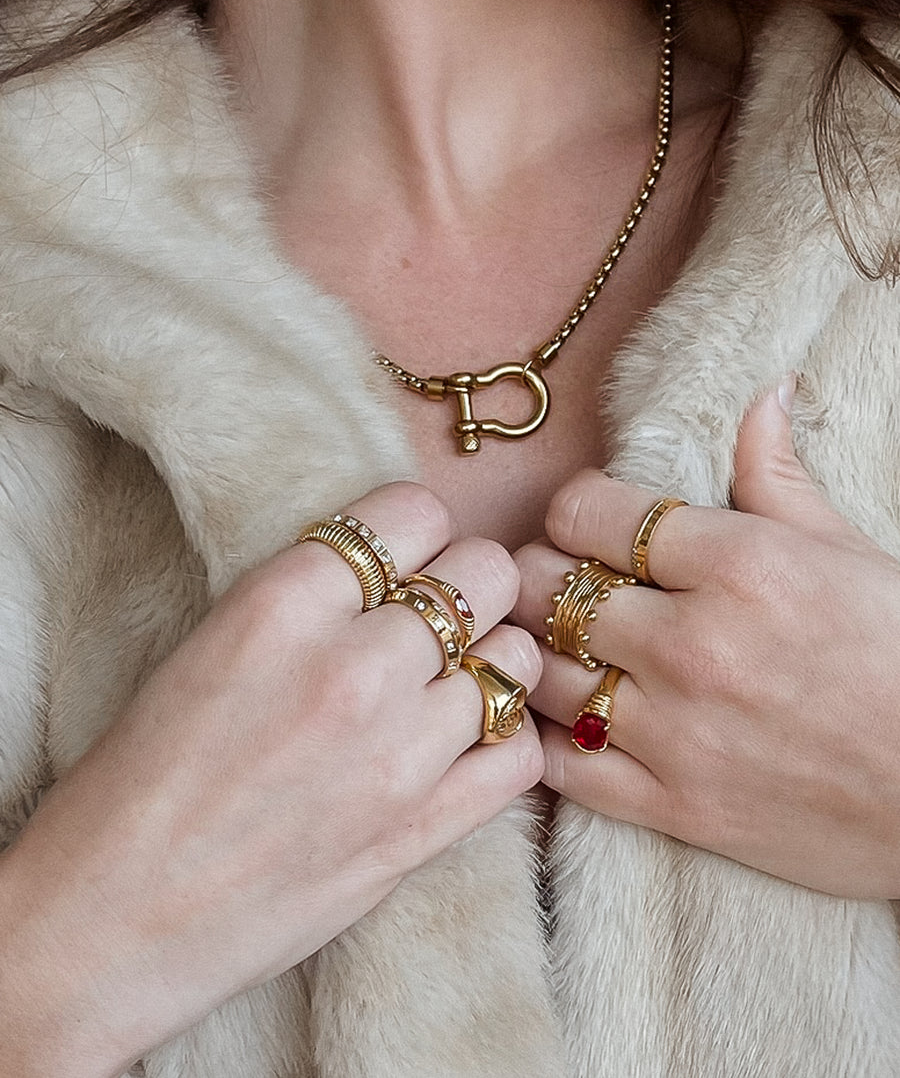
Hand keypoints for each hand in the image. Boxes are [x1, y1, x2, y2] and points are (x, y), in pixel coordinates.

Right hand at [0, 482, 542, 1076]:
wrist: (116, 914)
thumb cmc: (146, 775)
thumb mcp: (215, 640)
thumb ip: (311, 596)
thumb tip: (397, 569)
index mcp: (283, 603)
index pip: (414, 510)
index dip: (418, 531)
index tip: (407, 558)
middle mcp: (353, 665)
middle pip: (485, 573)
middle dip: (469, 584)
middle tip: (438, 618)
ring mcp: (398, 752)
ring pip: (514, 659)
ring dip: (487, 663)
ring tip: (448, 685)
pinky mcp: (421, 831)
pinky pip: (521, 752)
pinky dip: (504, 739)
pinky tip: (465, 745)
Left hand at [513, 382, 899, 898]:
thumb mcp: (848, 550)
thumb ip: (778, 473)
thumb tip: (764, 392)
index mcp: (737, 563)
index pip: (584, 511)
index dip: (575, 509)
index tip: (592, 522)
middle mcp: (691, 643)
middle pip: (541, 586)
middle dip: (541, 574)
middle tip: (566, 582)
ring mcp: (675, 730)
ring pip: (538, 671)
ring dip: (539, 651)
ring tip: (569, 647)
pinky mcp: (671, 807)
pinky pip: (557, 766)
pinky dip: (546, 739)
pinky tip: (566, 719)